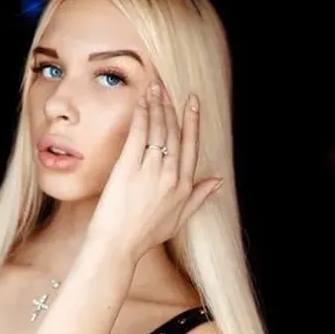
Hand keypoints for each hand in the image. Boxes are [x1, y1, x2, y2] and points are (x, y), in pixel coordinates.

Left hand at [85, 82, 222, 263]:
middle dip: (172, 107)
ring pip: (158, 131)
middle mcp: (171, 175)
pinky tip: (142, 102)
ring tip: (155, 88)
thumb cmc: (144, 235)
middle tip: (168, 88)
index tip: (192, 102)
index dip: (192, 121)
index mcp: (184, 186)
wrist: (117, 245)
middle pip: (175, 134)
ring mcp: (151, 171)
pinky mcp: (129, 168)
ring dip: (157, 106)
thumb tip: (217, 179)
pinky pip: (139, 135)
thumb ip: (199, 197)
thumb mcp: (178, 219)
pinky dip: (142, 116)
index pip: (191, 146)